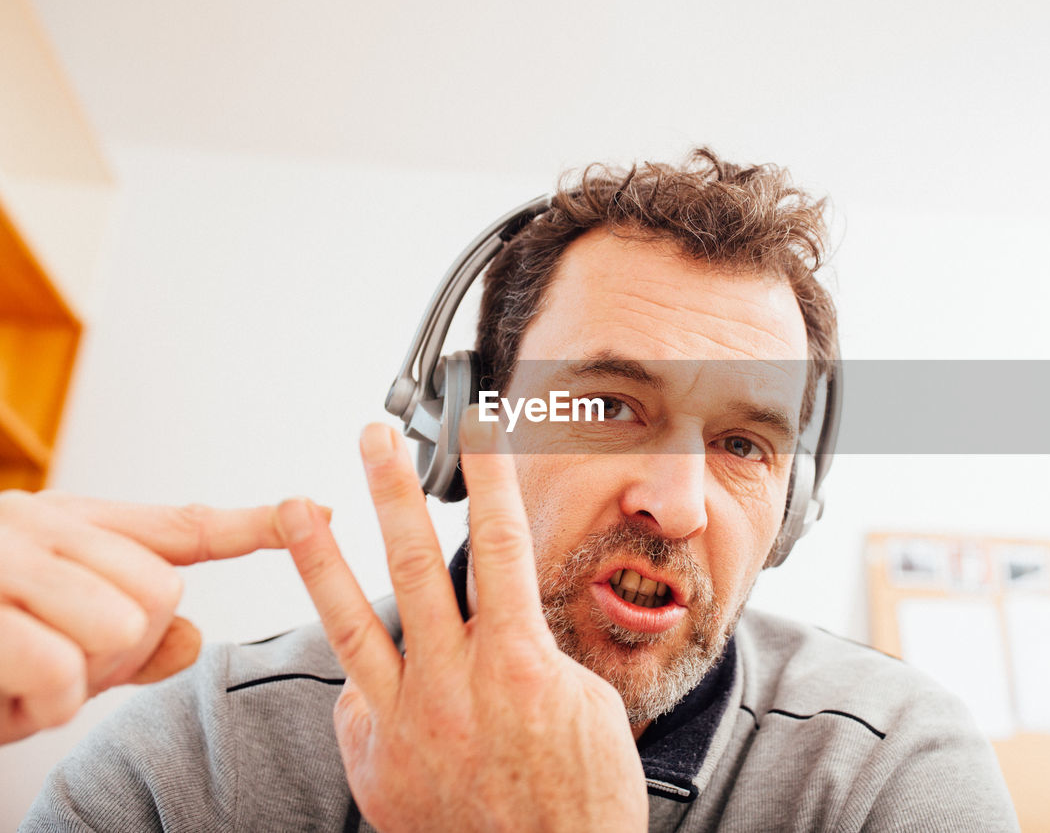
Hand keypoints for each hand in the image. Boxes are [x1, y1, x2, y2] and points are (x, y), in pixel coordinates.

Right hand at [0, 490, 296, 743]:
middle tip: (57, 664)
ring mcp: (6, 561)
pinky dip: (44, 704)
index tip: (319, 510)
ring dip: (78, 682)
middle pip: (163, 593)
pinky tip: (6, 695)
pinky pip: (63, 672)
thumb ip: (130, 640)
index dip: (254, 526)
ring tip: (21, 677)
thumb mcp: (53, 636)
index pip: (182, 525)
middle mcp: (37, 524)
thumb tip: (194, 639)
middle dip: (126, 650)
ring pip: (120, 630)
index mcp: (65, 524)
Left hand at [277, 414, 647, 832]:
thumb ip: (531, 653)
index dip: (490, 476)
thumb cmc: (582, 802)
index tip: (479, 426)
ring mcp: (405, 722)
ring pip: (352, 622)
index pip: (500, 544)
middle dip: (392, 490)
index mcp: (516, 663)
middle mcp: (453, 684)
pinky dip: (362, 668)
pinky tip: (367, 653)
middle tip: (374, 439)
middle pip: (415, 562)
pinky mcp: (373, 761)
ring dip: (320, 558)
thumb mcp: (583, 706)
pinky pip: (358, 698)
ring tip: (293, 506)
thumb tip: (501, 629)